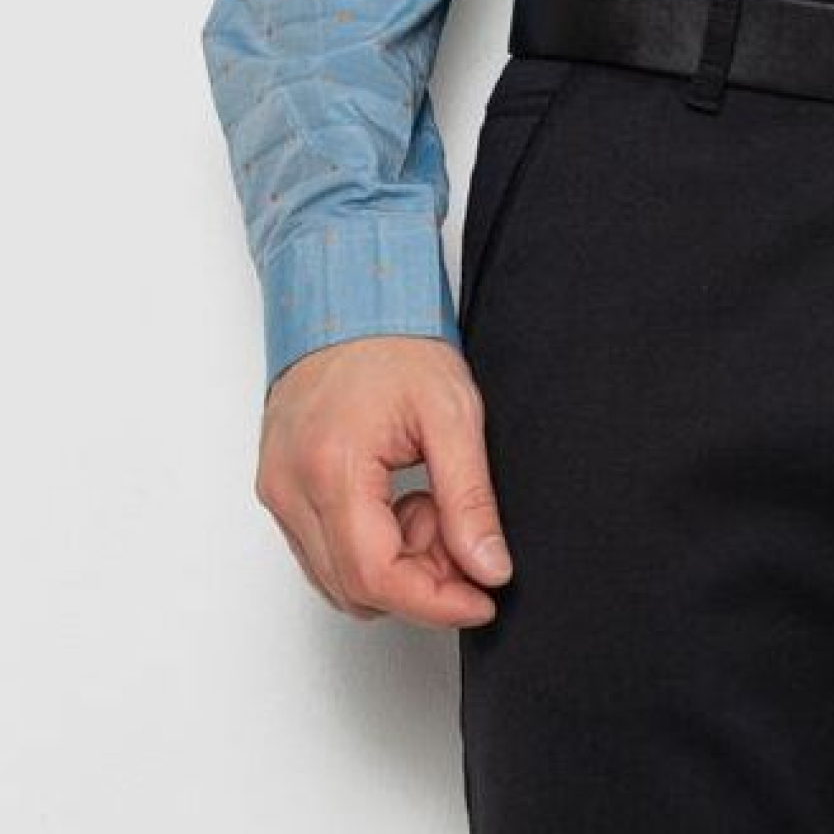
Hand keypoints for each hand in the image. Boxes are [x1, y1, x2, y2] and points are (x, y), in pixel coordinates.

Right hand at [254, 336, 515, 628]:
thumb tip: (488, 567)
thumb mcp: (454, 414)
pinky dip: (366, 546)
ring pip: (336, 577)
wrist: (348, 298)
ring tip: (428, 503)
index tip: (481, 599)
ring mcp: (277, 491)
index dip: (435, 601)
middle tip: (460, 531)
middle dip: (419, 579)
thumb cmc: (396, 342)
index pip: (377, 577)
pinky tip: (398, 501)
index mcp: (331, 469)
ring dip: (393, 564)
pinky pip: (321, 551)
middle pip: (355, 587)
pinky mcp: (278, 488)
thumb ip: (470, 498)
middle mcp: (290, 489)